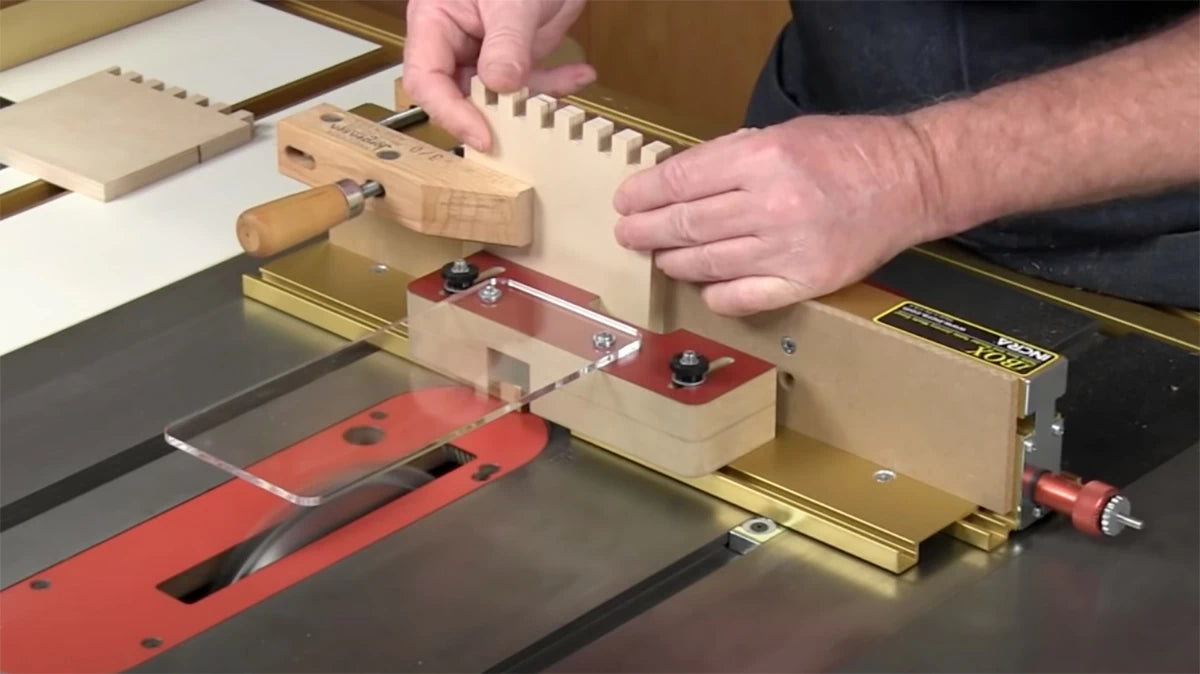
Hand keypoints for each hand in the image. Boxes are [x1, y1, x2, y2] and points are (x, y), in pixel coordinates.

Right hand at [403, 0, 593, 150]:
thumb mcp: (511, 0)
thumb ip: (505, 42)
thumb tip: (499, 85)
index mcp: (435, 22)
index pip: (427, 80)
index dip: (450, 113)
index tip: (481, 135)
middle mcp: (456, 40)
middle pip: (460, 95)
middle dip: (494, 114)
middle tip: (524, 127)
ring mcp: (486, 48)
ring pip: (499, 95)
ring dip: (533, 99)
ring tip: (563, 90)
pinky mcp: (515, 53)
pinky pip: (529, 80)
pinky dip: (556, 82)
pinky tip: (579, 75)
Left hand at [612, 115, 946, 315]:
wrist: (910, 182)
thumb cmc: (846, 151)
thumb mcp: (782, 134)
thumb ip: (729, 157)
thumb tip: (675, 182)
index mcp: (762, 158)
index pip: (682, 181)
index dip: (645, 193)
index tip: (626, 202)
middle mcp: (770, 205)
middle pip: (686, 224)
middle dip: (646, 231)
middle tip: (628, 235)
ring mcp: (786, 250)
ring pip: (705, 264)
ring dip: (673, 262)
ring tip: (661, 257)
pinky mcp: (803, 283)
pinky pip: (739, 298)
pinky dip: (713, 294)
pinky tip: (704, 285)